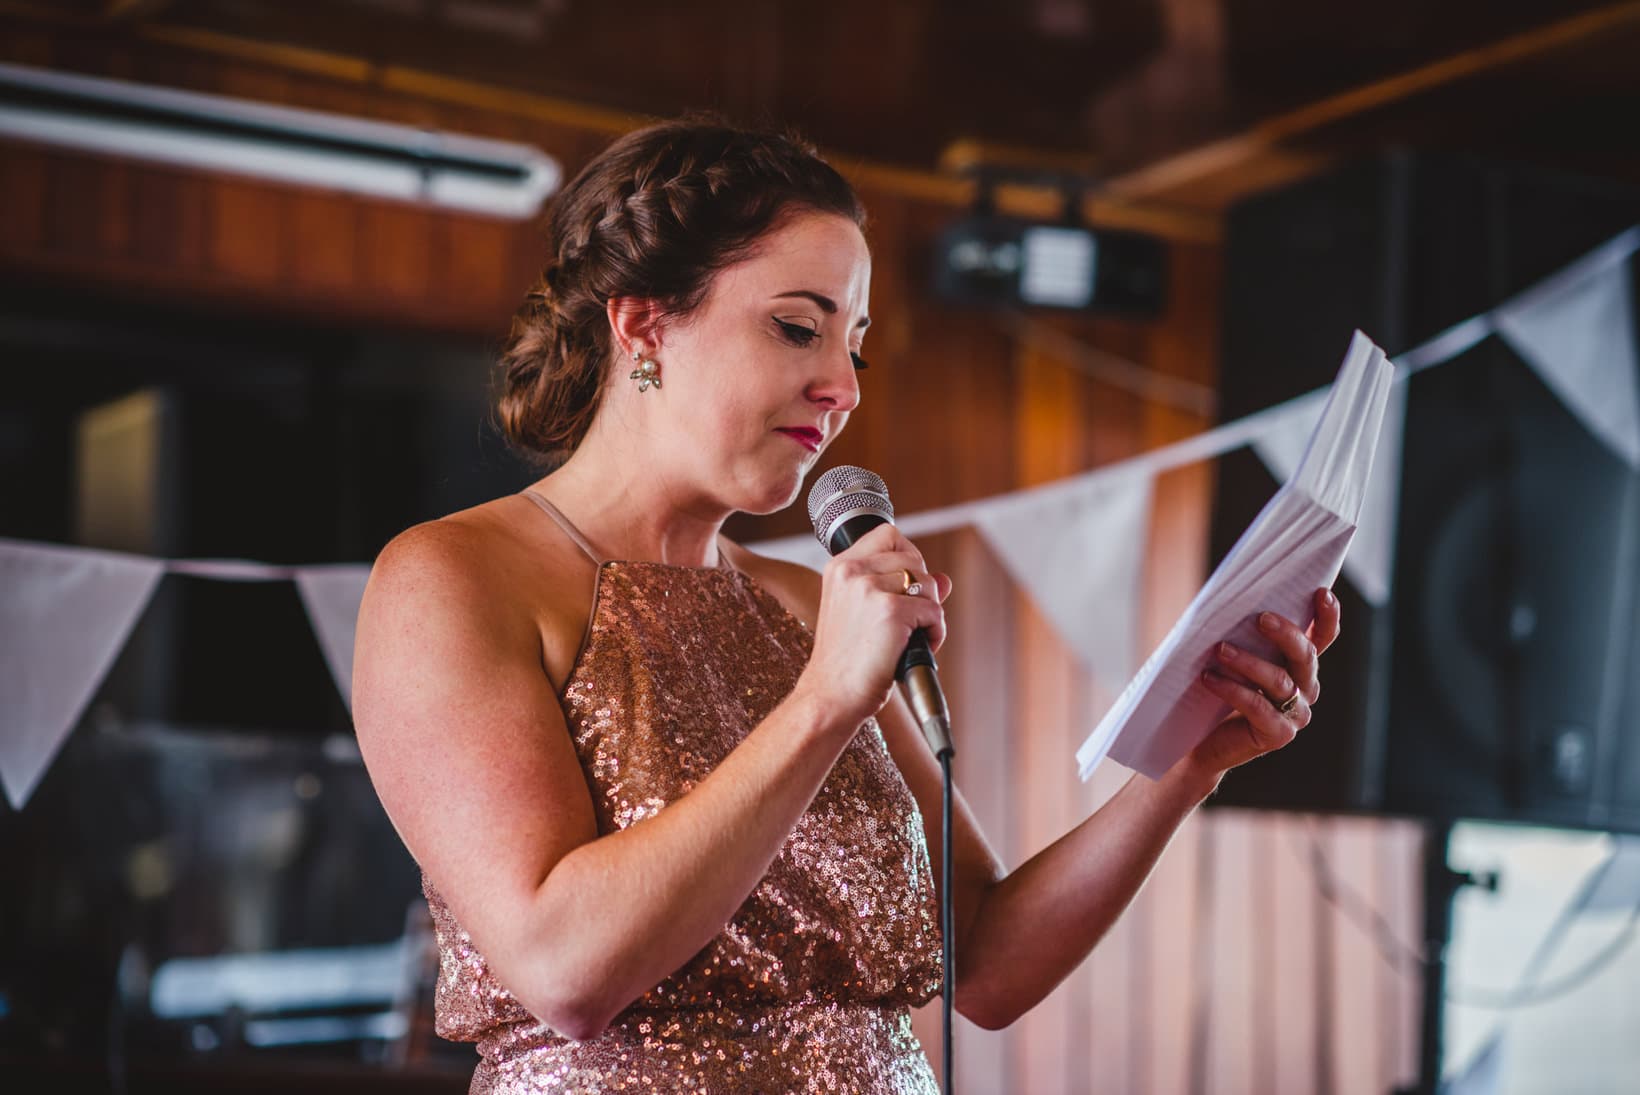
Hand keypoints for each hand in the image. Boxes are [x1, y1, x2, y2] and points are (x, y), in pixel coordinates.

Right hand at [797, 523, 951, 728]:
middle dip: (921, 591)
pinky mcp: (890, 610)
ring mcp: (869, 588)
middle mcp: (851, 571)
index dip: (907, 558)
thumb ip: (901, 588)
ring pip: (929, 584)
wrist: (832, 696)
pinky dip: (934, 633)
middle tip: (907, 622)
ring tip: (909, 638)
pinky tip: (913, 649)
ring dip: (929, 613)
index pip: (889, 535)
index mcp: (840, 567)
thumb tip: (945, 579)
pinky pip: (934, 611)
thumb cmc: (847, 661)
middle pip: (915, 559)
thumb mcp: (864, 614)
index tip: (904, 588)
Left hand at [1185, 587, 1341, 777]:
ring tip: (1220, 649)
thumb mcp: (1232, 656)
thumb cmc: (1217, 689)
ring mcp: (1295, 714)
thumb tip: (1231, 600)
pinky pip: (1258, 706)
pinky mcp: (1278, 735)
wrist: (1201, 742)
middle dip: (1285, 633)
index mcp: (1299, 666)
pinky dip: (1232, 689)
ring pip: (1280, 681)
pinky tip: (1209, 677)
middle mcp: (1305, 689)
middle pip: (1305, 656)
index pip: (1322, 638)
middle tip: (1260, 618)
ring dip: (1248, 662)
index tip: (1321, 593)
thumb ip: (1242, 633)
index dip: (1327, 617)